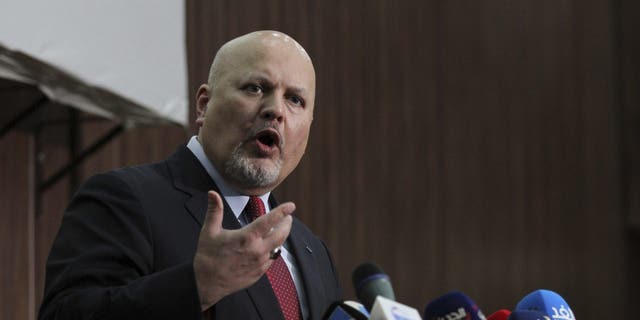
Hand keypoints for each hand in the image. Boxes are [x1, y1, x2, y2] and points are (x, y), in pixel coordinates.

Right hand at [193, 190, 293, 309]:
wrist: (207, 283)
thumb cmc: (207, 256)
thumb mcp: (209, 231)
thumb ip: (214, 210)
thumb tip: (212, 193)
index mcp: (247, 237)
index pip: (270, 221)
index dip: (282, 212)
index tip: (291, 205)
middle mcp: (257, 250)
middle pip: (281, 234)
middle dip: (287, 224)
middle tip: (288, 217)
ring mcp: (260, 263)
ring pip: (278, 247)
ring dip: (281, 237)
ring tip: (280, 229)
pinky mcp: (260, 273)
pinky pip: (271, 259)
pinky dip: (273, 250)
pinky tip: (269, 246)